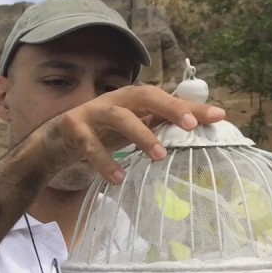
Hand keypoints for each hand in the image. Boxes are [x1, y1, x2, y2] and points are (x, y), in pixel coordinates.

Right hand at [30, 84, 226, 184]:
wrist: (52, 144)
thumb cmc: (98, 134)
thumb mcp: (129, 129)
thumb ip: (156, 125)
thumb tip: (195, 127)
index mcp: (130, 100)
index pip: (165, 97)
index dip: (190, 105)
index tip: (219, 116)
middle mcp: (113, 101)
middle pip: (144, 95)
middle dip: (170, 107)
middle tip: (192, 125)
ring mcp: (91, 113)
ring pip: (120, 117)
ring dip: (141, 134)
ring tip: (159, 155)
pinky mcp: (72, 129)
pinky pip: (90, 145)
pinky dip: (105, 161)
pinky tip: (118, 176)